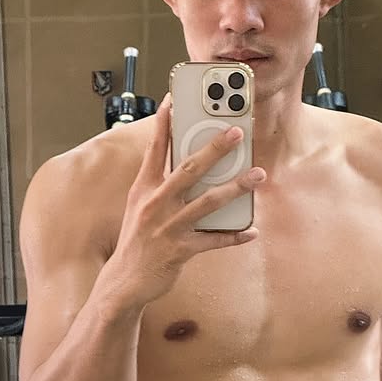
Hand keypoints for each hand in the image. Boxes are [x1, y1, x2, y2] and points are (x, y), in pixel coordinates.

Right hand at [109, 93, 265, 306]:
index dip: (165, 123)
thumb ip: (162, 182)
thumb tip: (193, 161)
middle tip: (237, 132)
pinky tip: (251, 230)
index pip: (155, 148)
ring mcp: (168, 227)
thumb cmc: (138, 238)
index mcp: (144, 188)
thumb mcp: (142, 205)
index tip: (175, 99)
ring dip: (236, 187)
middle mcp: (155, 203)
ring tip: (258, 175)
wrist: (123, 282)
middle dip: (215, 149)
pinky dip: (234, 235)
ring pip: (208, 202)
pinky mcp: (180, 250)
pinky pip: (213, 240)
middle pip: (188, 169)